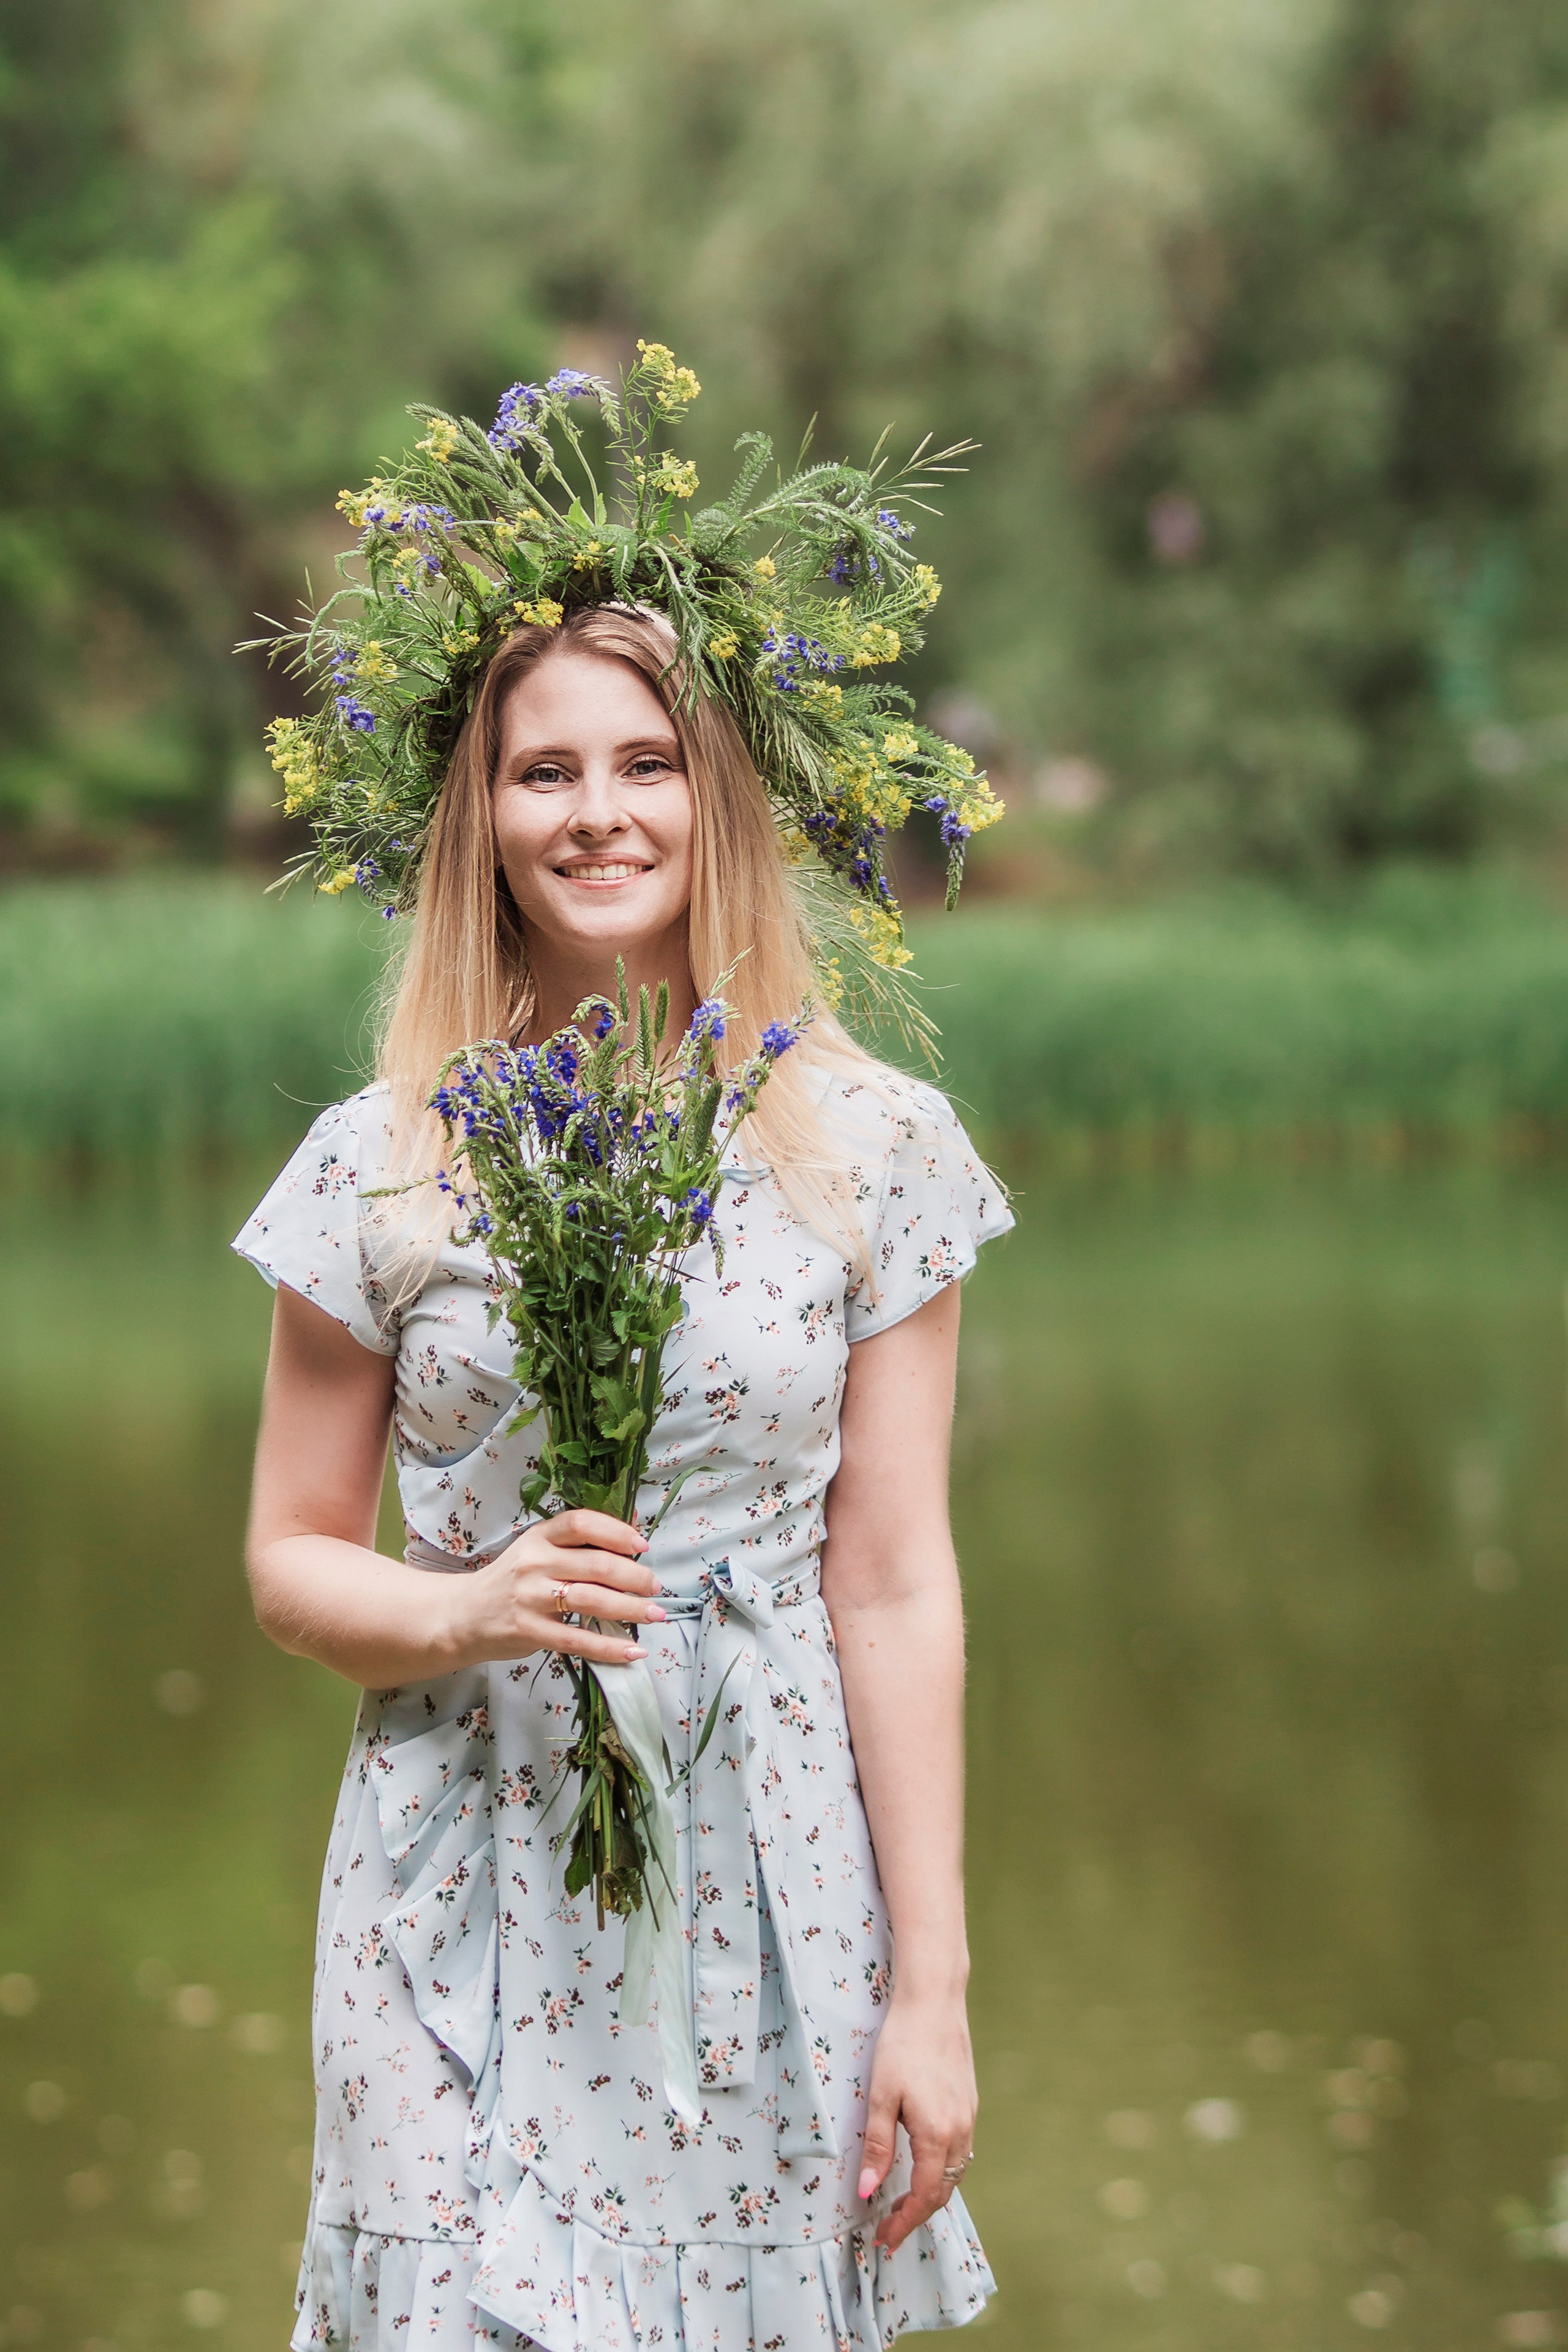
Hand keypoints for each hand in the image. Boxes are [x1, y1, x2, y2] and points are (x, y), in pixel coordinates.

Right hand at [448, 1510, 665, 1669]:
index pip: (580, 1524)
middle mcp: (534, 1563)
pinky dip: (609, 1646)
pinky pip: (577, 1640)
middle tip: (655, 1587)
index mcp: (538, 1537)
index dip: (616, 1531)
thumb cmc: (510, 1582)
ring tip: (655, 1613)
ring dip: (630, 1608)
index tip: (642, 1545)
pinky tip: (633, 1650)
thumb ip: (573, 1547)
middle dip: (634, 1577)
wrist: (462, 1616)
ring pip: (591, 1599)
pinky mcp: (529, 1631)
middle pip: (595, 1564)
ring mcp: (530, 1598)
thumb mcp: (535, 1551)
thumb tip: (631, 1544)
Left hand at [857, 1992, 977, 2252]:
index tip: (885, 2239)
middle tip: (888, 2230)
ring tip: (901, 2205)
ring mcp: (968, 2117)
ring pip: (954, 2174)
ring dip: (930, 2195)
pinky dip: (941, 2172)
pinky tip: (922, 2167)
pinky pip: (959, 2152)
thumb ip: (878, 2148)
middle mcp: (960, 2132)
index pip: (925, 2197)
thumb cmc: (902, 2045)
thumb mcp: (880, 2096)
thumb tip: (867, 2192)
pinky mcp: (968, 2104)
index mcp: (938, 2135)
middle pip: (942, 2192)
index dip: (904, 2223)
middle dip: (916, 2215)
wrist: (934, 2002)